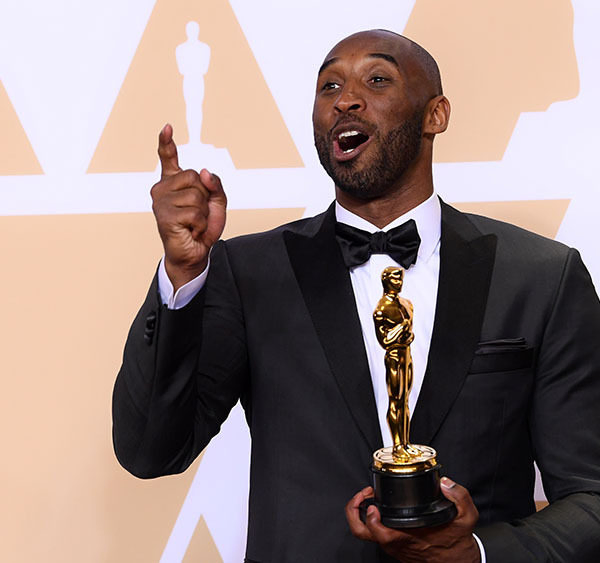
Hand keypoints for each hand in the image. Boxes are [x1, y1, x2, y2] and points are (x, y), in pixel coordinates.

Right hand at [151, 124, 226, 289]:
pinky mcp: (164, 216)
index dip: (166, 142)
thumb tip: (205, 172)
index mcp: (173, 182)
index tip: (167, 127)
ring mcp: (161, 202)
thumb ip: (215, 186)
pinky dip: (200, 224)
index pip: (168, 158)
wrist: (195, 253)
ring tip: (194, 224)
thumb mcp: (216, 204)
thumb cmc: (202, 228)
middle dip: (205, 197)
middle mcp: (162, 189)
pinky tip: (191, 231)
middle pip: (195, 177)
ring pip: (197, 196)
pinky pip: (195, 212)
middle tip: (198, 214)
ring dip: (204, 214)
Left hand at [346, 477, 480, 561]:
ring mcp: (392, 546)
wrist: (458, 562)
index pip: (376, 532)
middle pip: (361, 532)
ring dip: (361, 513)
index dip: (370, 516)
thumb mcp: (467, 518)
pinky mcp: (394, 546)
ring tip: (368, 496)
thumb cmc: (456, 543)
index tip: (373, 501)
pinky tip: (379, 505)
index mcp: (406, 538)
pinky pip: (374, 533)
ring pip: (365, 533)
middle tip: (363, 494)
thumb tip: (446, 483)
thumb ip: (459, 497)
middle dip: (354, 510)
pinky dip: (370, 518)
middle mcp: (395, 544)